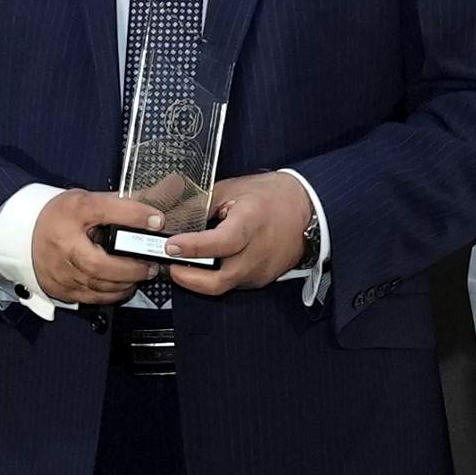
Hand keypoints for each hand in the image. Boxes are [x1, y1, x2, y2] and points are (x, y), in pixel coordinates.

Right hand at [28, 186, 164, 309]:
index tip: (156, 220)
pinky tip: (124, 285)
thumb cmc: (58, 217)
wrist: (23, 236)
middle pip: (99, 263)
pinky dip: (114, 293)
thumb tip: (152, 210)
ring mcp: (61, 270)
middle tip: (151, 264)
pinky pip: (93, 297)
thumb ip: (118, 204)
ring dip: (126, 282)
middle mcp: (63, 243)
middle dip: (131, 267)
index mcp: (70, 213)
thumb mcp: (85, 200)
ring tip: (141, 273)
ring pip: (99, 285)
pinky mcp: (62, 289)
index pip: (103, 210)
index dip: (133, 215)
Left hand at [159, 165, 316, 297]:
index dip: (194, 247)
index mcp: (252, 222)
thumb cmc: (270, 196)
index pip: (222, 242)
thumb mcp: (233, 188)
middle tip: (169, 266)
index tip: (171, 245)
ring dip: (198, 280)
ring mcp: (261, 270)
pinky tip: (203, 266)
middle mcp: (258, 251)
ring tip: (181, 265)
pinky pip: (232, 283)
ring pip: (223, 286)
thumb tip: (172, 218)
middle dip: (189, 279)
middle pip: (221, 280)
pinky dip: (214, 277)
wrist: (307, 209)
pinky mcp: (260, 280)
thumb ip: (202, 205)